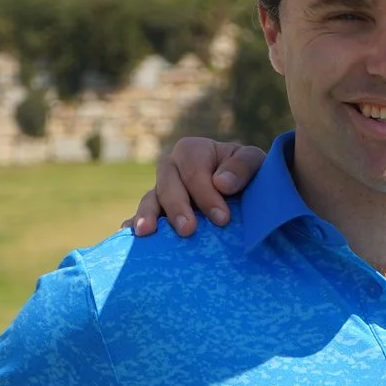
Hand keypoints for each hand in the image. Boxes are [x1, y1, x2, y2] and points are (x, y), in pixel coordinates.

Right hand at [125, 137, 265, 236]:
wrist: (244, 195)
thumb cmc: (248, 176)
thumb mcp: (254, 164)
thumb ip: (242, 166)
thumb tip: (220, 183)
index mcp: (192, 151)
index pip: (193, 170)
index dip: (205, 194)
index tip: (222, 218)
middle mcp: (171, 169)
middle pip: (167, 185)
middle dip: (177, 207)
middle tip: (188, 230)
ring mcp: (160, 192)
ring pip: (150, 200)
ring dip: (147, 215)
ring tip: (146, 232)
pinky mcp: (156, 213)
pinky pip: (140, 218)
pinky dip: (134, 225)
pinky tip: (131, 234)